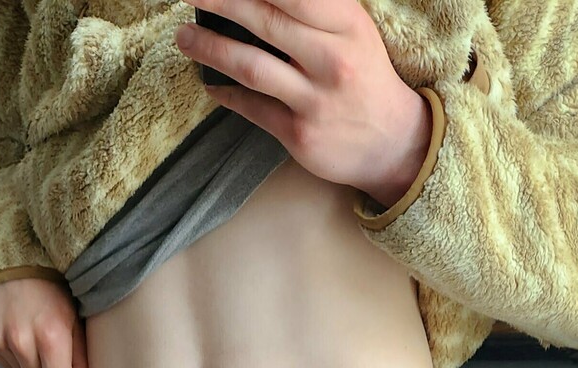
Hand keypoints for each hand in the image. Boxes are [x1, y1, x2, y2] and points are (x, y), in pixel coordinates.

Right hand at [0, 278, 87, 367]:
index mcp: (51, 337)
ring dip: (30, 363)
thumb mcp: (73, 317)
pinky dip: (13, 354)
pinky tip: (15, 330)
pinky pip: (6, 364)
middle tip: (50, 348)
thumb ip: (80, 360)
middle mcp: (22, 341)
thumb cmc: (49, 287)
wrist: (7, 258)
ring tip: (31, 333)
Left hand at [175, 0, 431, 207]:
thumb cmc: (364, 75)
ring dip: (210, 49)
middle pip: (265, 20)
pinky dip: (226, 94)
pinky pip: (253, 109)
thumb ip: (315, 7)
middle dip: (219, 1)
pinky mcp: (301, 135)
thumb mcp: (352, 29)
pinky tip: (209, 83)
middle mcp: (332, 58)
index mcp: (346, 24)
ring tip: (183, 37)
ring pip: (251, 66)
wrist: (394, 143)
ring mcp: (316, 100)